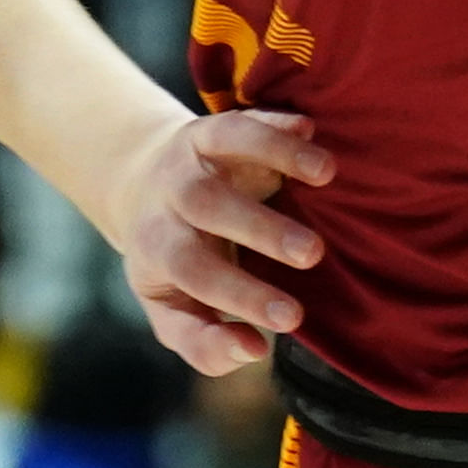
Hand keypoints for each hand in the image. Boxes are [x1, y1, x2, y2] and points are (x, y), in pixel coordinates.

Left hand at [105, 108, 335, 373]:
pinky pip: (243, 118)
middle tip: (312, 253)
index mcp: (158, 248)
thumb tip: (253, 350)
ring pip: (225, 147)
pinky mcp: (216, 128)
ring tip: (328, 173)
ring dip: (276, 155)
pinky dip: (276, 121)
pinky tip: (311, 128)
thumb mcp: (173, 312)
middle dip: (260, 228)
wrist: (140, 187)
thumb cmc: (172, 267)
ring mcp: (193, 156)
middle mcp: (172, 197)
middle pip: (207, 207)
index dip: (240, 295)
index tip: (292, 318)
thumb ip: (206, 344)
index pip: (194, 272)